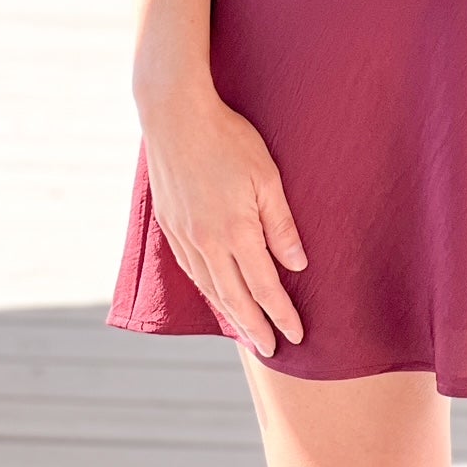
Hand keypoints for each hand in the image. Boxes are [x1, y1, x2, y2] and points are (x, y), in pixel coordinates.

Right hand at [140, 83, 307, 357]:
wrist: (176, 116)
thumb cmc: (228, 139)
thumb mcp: (267, 176)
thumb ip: (281, 224)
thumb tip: (297, 265)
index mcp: (235, 231)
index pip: (264, 286)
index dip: (282, 313)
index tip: (296, 335)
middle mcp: (206, 242)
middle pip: (235, 298)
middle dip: (255, 326)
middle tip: (271, 350)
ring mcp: (184, 236)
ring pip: (209, 288)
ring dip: (229, 313)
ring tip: (245, 330)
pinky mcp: (169, 226)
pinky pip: (190, 271)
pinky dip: (206, 290)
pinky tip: (214, 293)